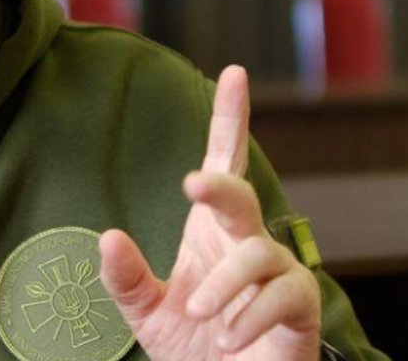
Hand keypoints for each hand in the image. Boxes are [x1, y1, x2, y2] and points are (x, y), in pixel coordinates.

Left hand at [98, 65, 321, 359]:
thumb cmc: (196, 348)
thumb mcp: (148, 315)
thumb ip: (126, 280)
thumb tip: (107, 237)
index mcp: (212, 231)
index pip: (223, 165)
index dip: (230, 120)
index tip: (234, 73)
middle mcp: (247, 242)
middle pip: (240, 195)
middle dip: (218, 187)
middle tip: (192, 185)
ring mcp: (277, 272)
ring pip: (256, 254)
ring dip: (223, 287)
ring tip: (200, 316)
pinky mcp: (300, 306)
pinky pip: (281, 296)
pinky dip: (248, 317)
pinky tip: (227, 338)